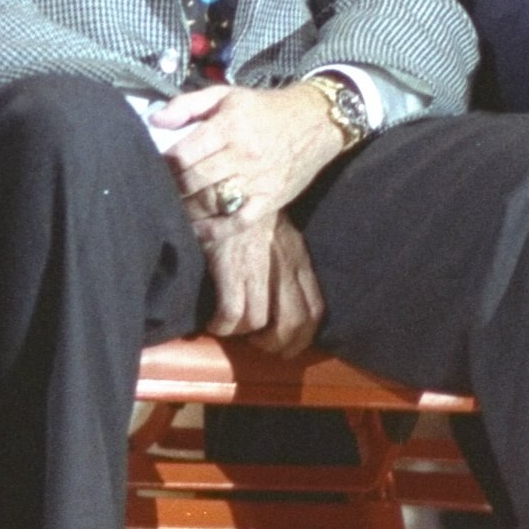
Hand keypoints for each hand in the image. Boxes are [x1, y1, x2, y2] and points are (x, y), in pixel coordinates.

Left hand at [152, 83, 346, 225]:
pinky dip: (214, 229)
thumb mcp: (227, 94)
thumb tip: (154, 120)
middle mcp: (243, 154)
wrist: (317, 121)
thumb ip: (188, 104)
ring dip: (186, 208)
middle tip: (157, 191)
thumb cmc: (266, 108)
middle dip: (171, 187)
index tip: (152, 167)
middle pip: (194, 180)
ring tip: (171, 208)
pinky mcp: (270, 199)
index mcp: (229, 126)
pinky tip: (196, 230)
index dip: (163, 164)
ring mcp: (258, 180)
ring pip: (211, 202)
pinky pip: (237, 221)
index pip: (185, 153)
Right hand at [198, 212, 324, 354]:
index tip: (286, 345)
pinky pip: (231, 314)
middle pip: (293, 323)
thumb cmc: (249, 211)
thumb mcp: (281, 235)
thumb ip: (286, 263)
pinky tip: (212, 322)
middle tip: (257, 344)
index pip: (316, 310)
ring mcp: (256, 266)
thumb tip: (283, 300)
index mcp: (299, 258)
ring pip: (259, 322)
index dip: (302, 337)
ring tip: (231, 329)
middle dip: (276, 345)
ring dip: (243, 335)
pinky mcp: (229, 266)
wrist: (224, 182)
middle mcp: (283, 265)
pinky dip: (222, 326)